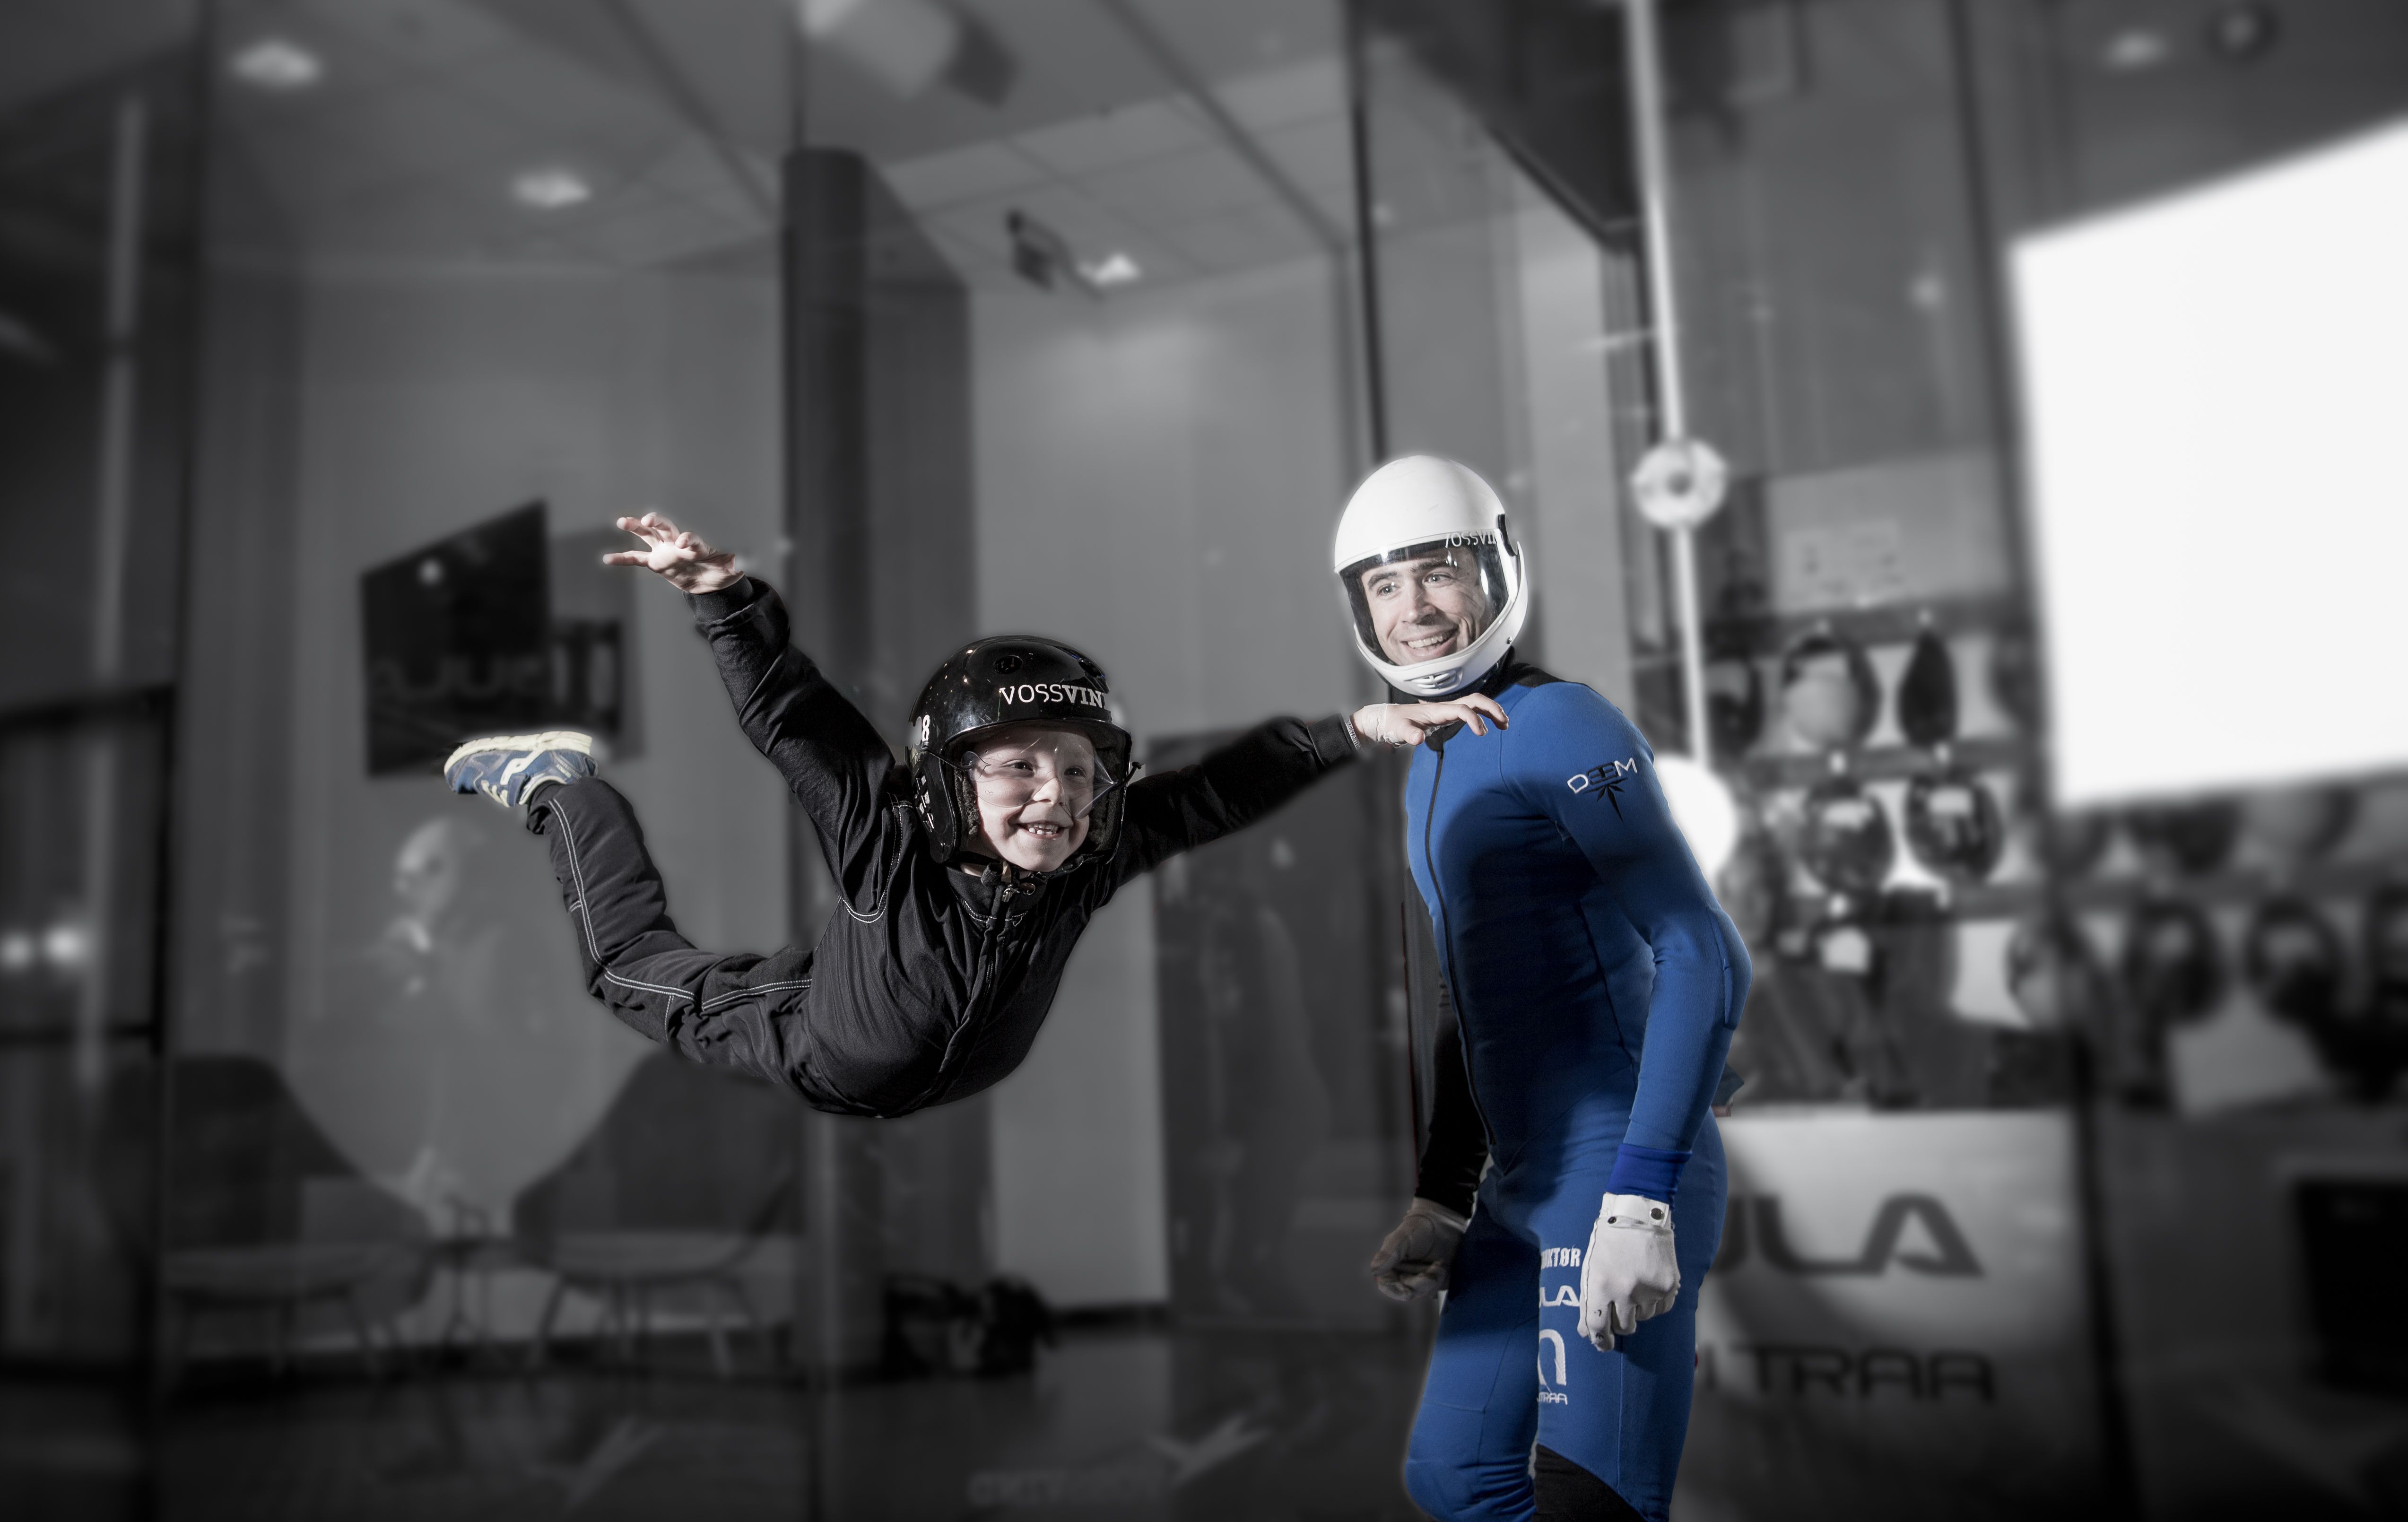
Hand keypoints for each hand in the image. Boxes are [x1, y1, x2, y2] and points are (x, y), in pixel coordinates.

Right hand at [603, 511, 743, 594]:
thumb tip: (737, 564)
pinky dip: (623, 559)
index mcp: (696, 545)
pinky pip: (637, 559)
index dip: (688, 540)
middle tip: (649, 519)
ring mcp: (665, 551)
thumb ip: (730, 565)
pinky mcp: (656, 563)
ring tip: (622, 522)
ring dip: (636, 528)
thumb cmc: (721, 572)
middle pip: (666, 528)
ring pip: (648, 535)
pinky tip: (607, 559)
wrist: (711, 582)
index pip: (691, 539)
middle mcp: (677, 544)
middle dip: (657, 522)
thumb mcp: (729, 570)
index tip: (685, 542)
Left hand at [1351, 694, 1508, 748]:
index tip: (1482, 733)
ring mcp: (1448, 710)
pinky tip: (1490, 724)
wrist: (1389, 719)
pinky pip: (1470, 710)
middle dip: (1492, 708)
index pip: (1462, 709)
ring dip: (1491, 710)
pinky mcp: (1448, 715)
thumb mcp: (1398, 730)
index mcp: (1437, 710)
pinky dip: (1484, 715)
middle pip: (1475, 700)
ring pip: (1475, 703)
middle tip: (1504, 723)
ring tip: (1504, 724)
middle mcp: (1445, 707)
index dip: (1474, 718)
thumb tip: (1417, 739)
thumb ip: (1408, 734)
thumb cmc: (1394, 723)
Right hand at [1367, 1198, 1468, 1301]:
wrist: (1443, 1222)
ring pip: (1423, 1292)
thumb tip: (1374, 1271)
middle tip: (1433, 1268)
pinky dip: (1440, 1279)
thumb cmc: (1419, 1227)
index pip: (1388, 1286)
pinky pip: (1437, 1289)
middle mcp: (1403, 1274)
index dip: (1397, 1291)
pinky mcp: (1435, 1280)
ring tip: (1439, 1263)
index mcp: (1390, 1266)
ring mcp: (1419, 1279)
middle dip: (1421, 1283)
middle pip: (1408, 1292)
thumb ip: (1388, 1255)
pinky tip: (1442, 1266)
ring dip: (1433, 1280)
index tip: (1408, 1291)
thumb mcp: (1402, 1239)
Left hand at [1578, 1192, 1678, 1350]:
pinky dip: (1655, 1303)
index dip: (1599, 1340)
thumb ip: (1587, 1300)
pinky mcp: (1668, 1286)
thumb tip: (1585, 1332)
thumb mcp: (1591, 1268)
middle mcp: (1625, 1292)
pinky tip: (1650, 1283)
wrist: (1638, 1215)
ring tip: (1635, 1282)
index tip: (1602, 1345)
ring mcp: (1649, 1290)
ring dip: (1638, 1308)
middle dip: (1620, 1322)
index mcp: (1600, 1286)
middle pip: (1623, 1327)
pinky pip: (1661, 1310)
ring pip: (1643, 1318)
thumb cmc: (1609, 1242)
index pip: (1597, 1326)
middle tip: (1620, 1307)